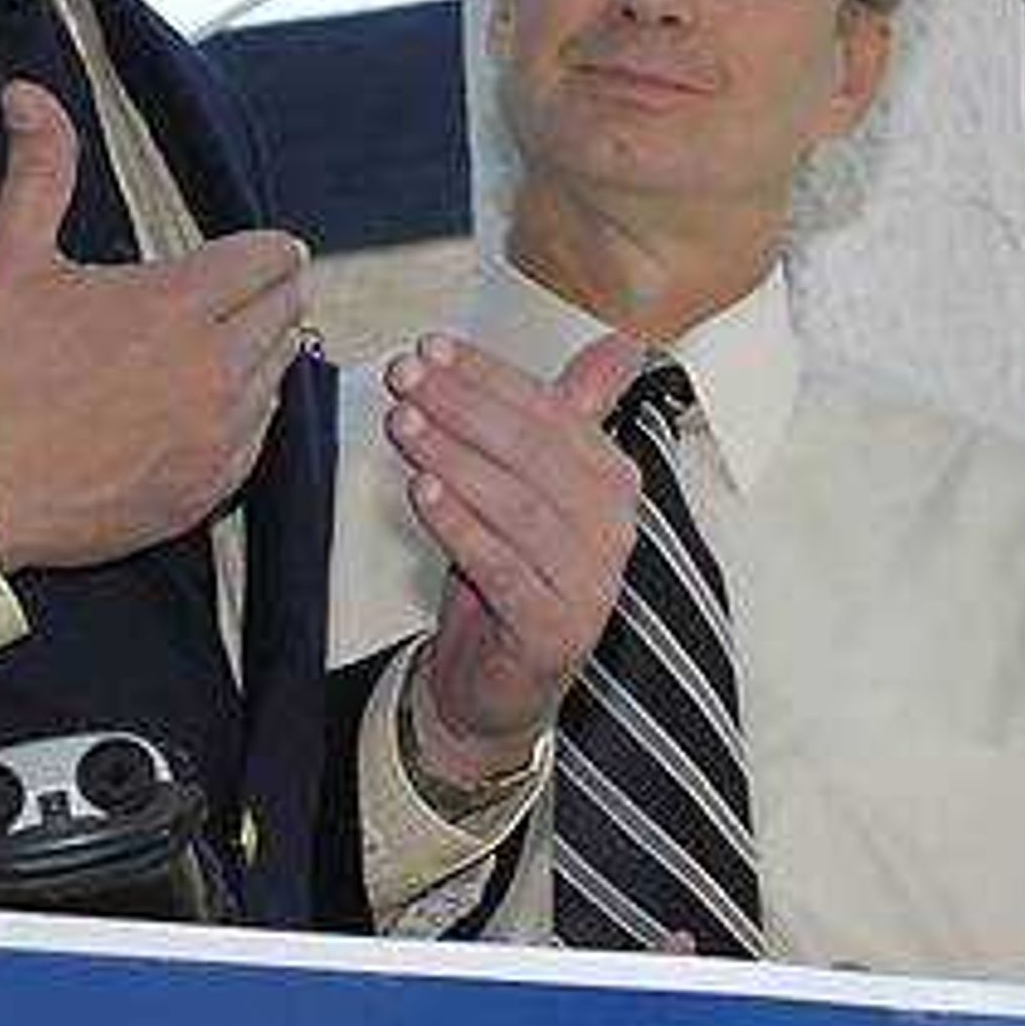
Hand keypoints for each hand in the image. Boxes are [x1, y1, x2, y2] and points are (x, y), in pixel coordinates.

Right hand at [0, 82, 310, 573]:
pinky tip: (213, 403)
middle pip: (286, 313)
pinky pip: (259, 439)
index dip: (268, 247)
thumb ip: (38, 168)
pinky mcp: (204, 490)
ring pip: (280, 376)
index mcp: (176, 305)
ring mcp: (214, 436)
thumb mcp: (7, 256)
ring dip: (263, 352)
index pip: (269, 258)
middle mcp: (211, 371)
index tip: (263, 249)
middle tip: (255, 288)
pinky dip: (248, 414)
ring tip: (233, 340)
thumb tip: (28, 97)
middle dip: (272, 293)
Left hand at [388, 326, 648, 760]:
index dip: (489, 376)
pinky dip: (461, 526)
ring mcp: (589, 582)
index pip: (552, 412)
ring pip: (518, 506)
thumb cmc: (511, 571)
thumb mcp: (535, 484)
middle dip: (463, 407)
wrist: (497, 682)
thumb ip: (570, 413)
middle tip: (405, 379)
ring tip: (404, 425)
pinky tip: (422, 493)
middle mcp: (613, 528)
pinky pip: (503, 568)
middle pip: (535, 453)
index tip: (431, 348)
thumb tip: (620, 343)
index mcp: (613, 482)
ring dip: (455, 459)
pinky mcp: (554, 629)